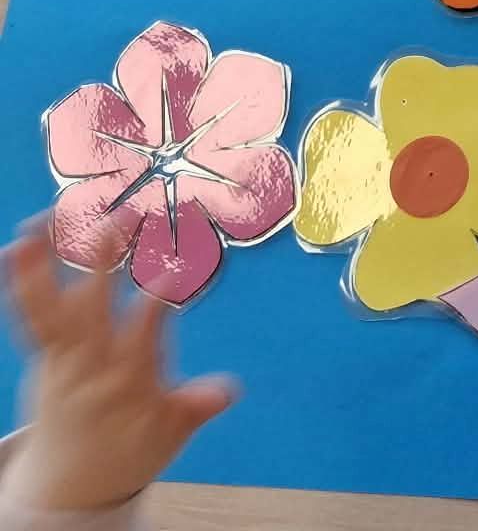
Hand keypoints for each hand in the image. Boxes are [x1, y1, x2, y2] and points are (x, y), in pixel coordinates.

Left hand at [0, 223, 235, 511]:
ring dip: (43, 265)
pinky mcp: (43, 356)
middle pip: (90, 310)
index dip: (154, 305)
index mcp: (126, 381)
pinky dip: (24, 279)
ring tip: (40, 221)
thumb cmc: (128, 454)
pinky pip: (29, 315)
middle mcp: (87, 364)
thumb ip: (193, 409)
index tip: (167, 275)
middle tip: (110, 220)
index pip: (141, 336)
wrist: (69, 487)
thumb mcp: (169, 437)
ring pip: (48, 309)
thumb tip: (228, 391)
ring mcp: (59, 359)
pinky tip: (20, 244)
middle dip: (98, 266)